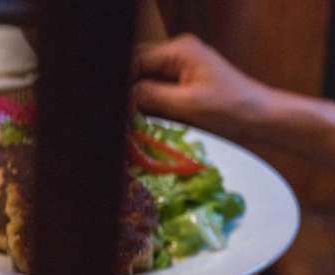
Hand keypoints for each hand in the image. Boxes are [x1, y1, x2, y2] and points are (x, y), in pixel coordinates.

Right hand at [132, 34, 272, 138]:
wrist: (260, 117)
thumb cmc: (230, 109)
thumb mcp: (186, 104)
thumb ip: (150, 96)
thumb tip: (124, 97)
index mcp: (179, 51)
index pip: (134, 60)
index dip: (121, 83)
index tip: (119, 108)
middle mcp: (177, 53)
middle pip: (136, 67)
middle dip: (127, 91)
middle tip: (124, 114)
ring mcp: (179, 67)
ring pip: (142, 79)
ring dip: (136, 99)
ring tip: (132, 118)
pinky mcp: (182, 82)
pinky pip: (154, 89)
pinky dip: (147, 104)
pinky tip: (143, 118)